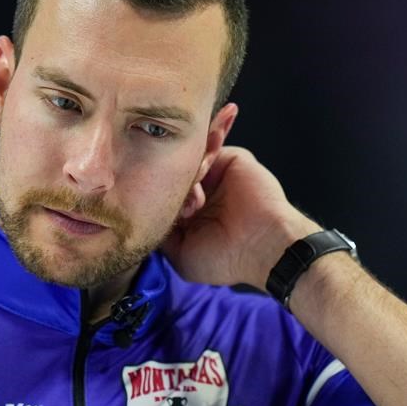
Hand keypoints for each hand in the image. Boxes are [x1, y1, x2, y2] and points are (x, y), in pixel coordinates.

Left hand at [162, 146, 319, 288]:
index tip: (168, 217)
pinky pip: (208, 147)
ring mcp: (216, 174)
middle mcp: (203, 190)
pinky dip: (201, 160)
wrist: (262, 246)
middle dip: (170, 185)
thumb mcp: (181, 255)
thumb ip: (162, 232)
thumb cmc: (225, 258)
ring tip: (198, 203)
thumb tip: (145, 214)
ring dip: (187, 177)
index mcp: (191, 212)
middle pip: (172, 173)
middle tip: (188, 212)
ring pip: (187, 160)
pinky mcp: (232, 159)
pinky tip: (203, 181)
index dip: (155, 197)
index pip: (163, 193)